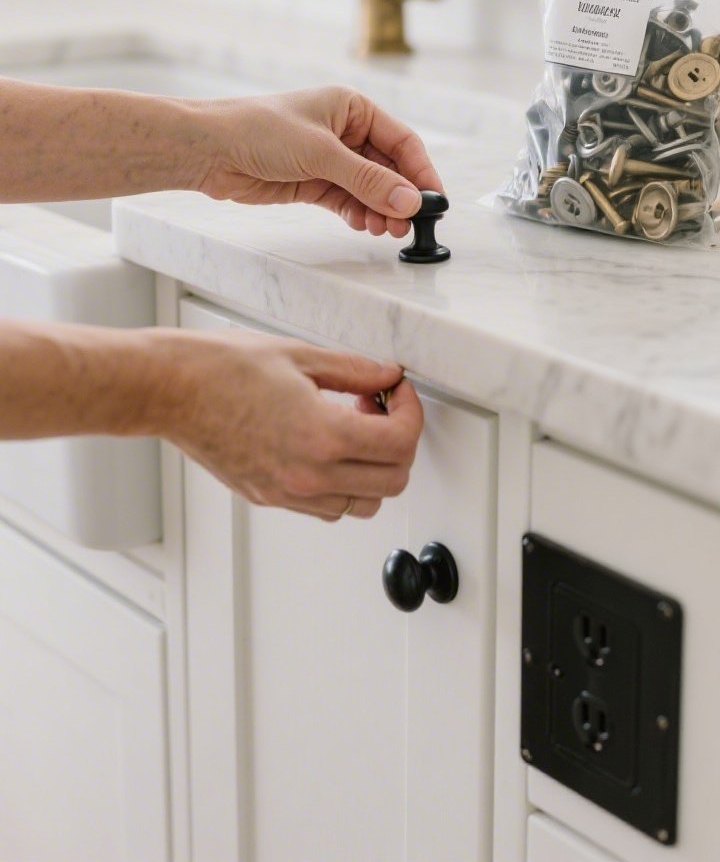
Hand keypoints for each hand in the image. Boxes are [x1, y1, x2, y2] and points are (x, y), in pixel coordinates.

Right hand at [149, 330, 422, 519]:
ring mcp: (289, 493)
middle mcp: (309, 475)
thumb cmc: (220, 368)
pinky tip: (328, 446)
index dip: (412, 412)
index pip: (400, 443)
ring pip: (364, 504)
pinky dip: (344, 485)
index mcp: (322, 436)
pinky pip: (328, 507)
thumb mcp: (300, 356)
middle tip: (382, 408)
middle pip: (393, 481)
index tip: (399, 392)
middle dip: (400, 442)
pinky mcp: (270, 498)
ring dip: (374, 469)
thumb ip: (355, 370)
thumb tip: (388, 376)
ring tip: (354, 428)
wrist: (170, 390)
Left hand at [196, 86, 442, 236]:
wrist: (209, 149)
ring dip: (380, 210)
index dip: (420, 171)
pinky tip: (364, 226)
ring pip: (368, 188)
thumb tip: (408, 200)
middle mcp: (344, 132)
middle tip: (409, 224)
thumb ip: (367, 180)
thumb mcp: (321, 153)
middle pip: (388, 168)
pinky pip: (347, 200)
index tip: (434, 200)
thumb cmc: (258, 130)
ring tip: (386, 231)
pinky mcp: (312, 183)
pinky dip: (358, 214)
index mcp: (352, 108)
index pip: (401, 140)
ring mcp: (328, 159)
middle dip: (399, 197)